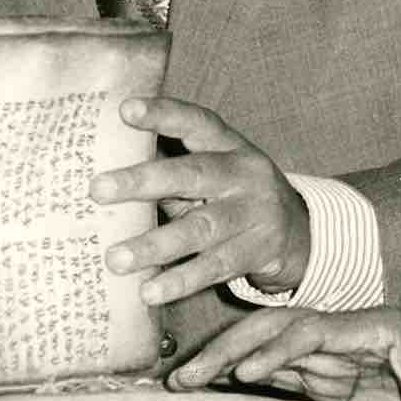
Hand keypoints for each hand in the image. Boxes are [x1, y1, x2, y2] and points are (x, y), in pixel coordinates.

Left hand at [95, 96, 311, 305]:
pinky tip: (150, 291)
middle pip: (195, 173)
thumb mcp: (214, 174)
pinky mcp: (258, 252)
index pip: (197, 123)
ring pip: (201, 229)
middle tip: (98, 190)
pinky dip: (180, 280)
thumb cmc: (235, 198)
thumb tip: (104, 177)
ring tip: (115, 259)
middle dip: (143, 181)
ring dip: (155, 244)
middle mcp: (245, 175)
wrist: (302, 234)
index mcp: (230, 147)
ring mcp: (255, 215)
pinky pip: (214, 268)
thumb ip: (172, 172)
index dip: (163, 114)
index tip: (125, 109)